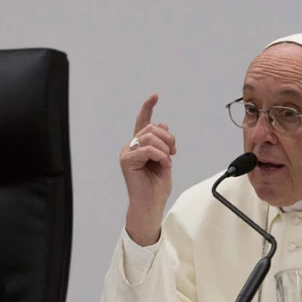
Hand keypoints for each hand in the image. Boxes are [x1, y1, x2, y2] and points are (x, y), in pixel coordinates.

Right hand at [121, 94, 176, 245]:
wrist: (150, 205)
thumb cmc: (156, 187)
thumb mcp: (165, 160)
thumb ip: (163, 143)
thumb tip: (163, 124)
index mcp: (139, 146)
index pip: (142, 121)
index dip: (148, 107)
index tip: (155, 96)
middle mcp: (130, 147)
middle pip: (151, 128)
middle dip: (168, 137)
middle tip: (174, 152)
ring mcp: (127, 153)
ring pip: (150, 136)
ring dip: (165, 148)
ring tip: (168, 161)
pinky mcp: (127, 160)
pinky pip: (148, 149)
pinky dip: (161, 155)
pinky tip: (164, 164)